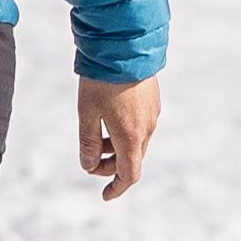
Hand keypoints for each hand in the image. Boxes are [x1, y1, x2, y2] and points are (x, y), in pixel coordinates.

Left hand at [78, 79, 158, 203]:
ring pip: (137, 142)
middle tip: (90, 159)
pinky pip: (141, 126)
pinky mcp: (152, 100)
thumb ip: (88, 143)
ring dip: (117, 147)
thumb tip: (89, 166)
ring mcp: (153, 113)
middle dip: (111, 165)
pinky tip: (109, 118)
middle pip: (132, 159)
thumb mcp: (87, 112)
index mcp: (131, 136)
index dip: (117, 188)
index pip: (129, 175)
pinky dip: (125, 132)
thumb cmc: (102, 80)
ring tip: (96, 135)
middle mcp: (147, 128)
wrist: (125, 45)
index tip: (105, 196)